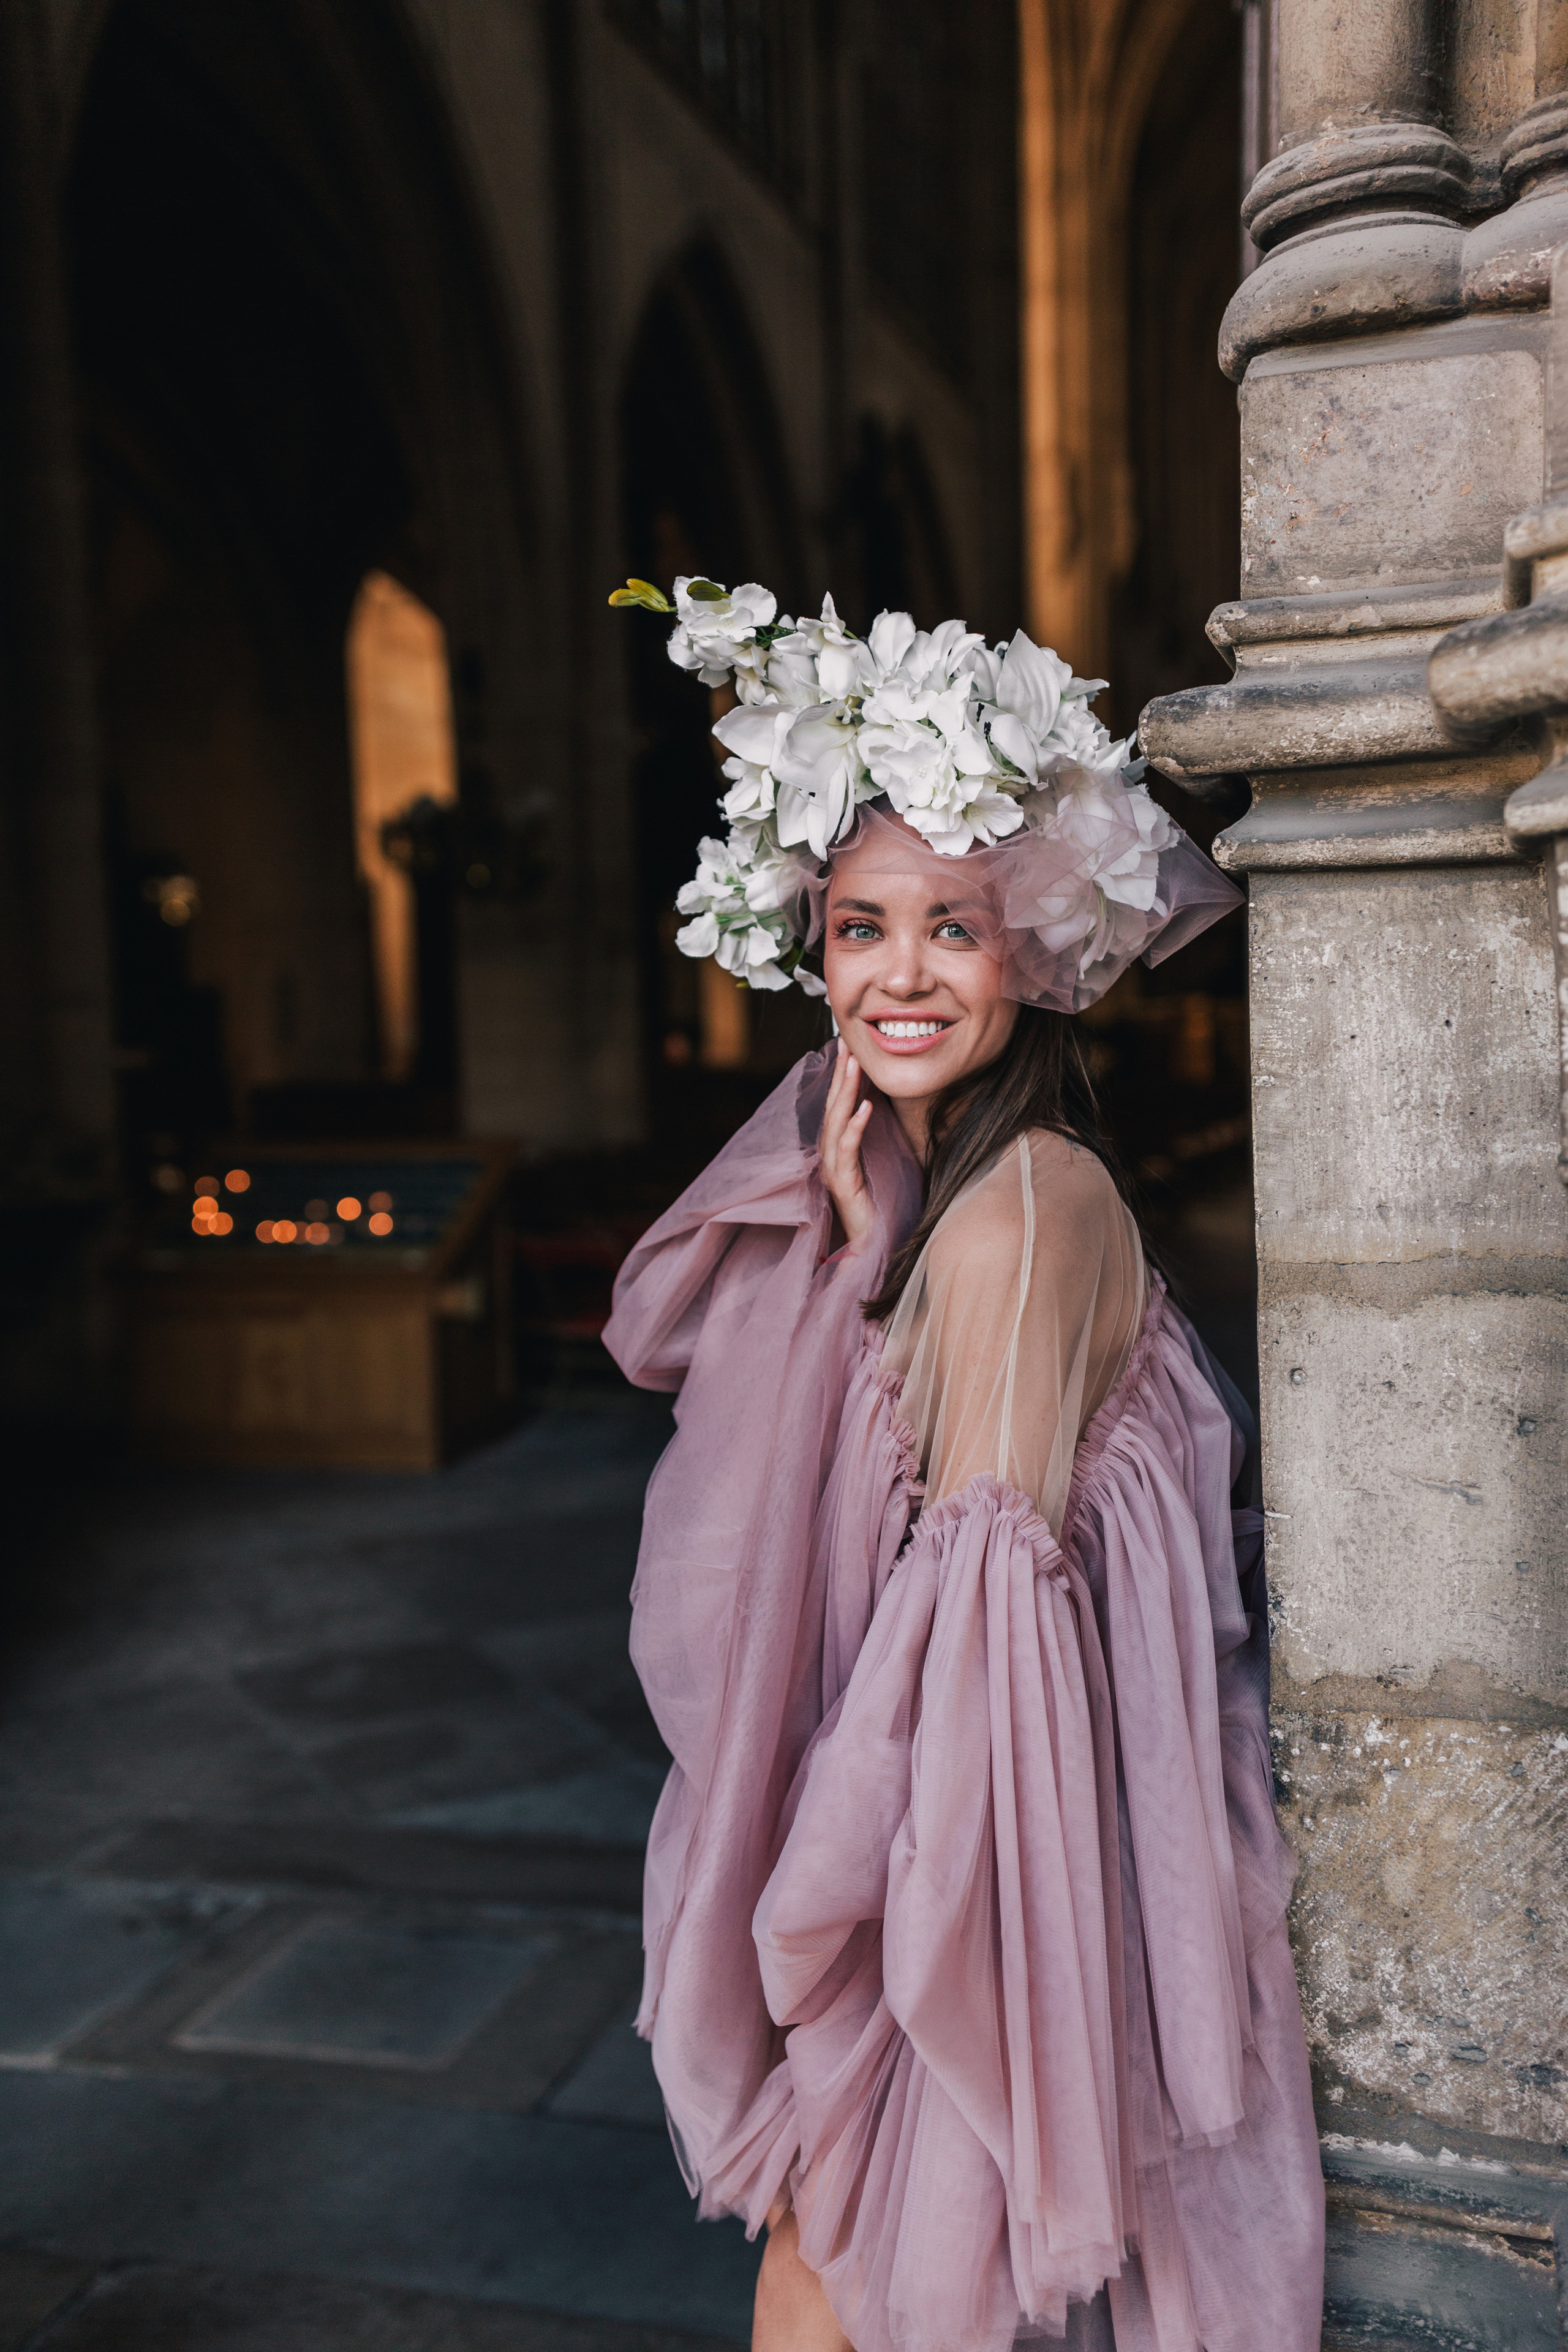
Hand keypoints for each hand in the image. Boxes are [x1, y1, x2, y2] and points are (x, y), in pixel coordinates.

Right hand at [819, 1041, 874, 1254]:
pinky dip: (855, 1126)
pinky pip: (848, 1150)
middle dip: (839, 1075)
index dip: (841, 1078)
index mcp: (838, 1150)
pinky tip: (866, 1107)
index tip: (848, 1049)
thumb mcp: (882, 1161)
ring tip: (854, 1066)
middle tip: (846, 1045)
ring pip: (836, 1123)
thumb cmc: (881, 1204)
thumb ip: (879, 1136)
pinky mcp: (844, 1185)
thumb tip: (888, 1104)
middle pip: (832, 1107)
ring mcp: (834, 1170)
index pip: (837, 1106)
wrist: (875, 1245)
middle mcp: (831, 1156)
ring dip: (845, 1092)